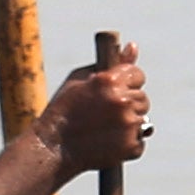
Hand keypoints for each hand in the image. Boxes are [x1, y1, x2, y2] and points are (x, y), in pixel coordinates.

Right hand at [40, 41, 148, 173]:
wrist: (53, 148)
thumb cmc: (63, 109)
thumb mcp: (80, 79)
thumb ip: (110, 63)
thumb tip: (133, 46)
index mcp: (111, 81)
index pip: (138, 75)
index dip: (129, 82)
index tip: (119, 90)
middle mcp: (122, 102)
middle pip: (142, 99)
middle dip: (128, 104)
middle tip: (107, 113)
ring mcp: (128, 125)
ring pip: (142, 120)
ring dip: (128, 123)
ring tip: (105, 129)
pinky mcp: (131, 146)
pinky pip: (139, 141)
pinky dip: (127, 143)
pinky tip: (108, 143)